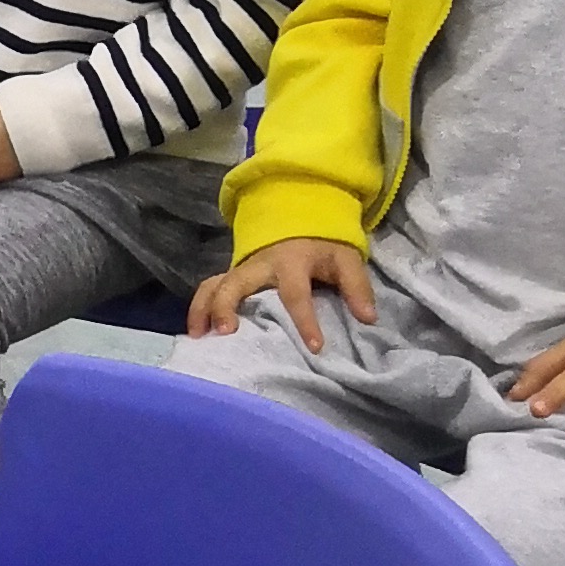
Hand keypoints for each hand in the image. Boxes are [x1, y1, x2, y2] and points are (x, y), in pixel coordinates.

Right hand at [189, 235, 376, 355]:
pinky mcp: (232, 275)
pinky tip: (196, 332)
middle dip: (227, 307)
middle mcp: (260, 265)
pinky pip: (209, 288)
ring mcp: (241, 269)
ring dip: (203, 309)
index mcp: (292, 261)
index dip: (305, 321)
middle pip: (235, 283)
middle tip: (226, 334)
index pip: (296, 293)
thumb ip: (356, 287)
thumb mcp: (346, 258)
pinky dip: (199, 308)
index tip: (313, 348)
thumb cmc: (324, 245)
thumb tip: (368, 318)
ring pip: (214, 285)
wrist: (301, 217)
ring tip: (198, 337)